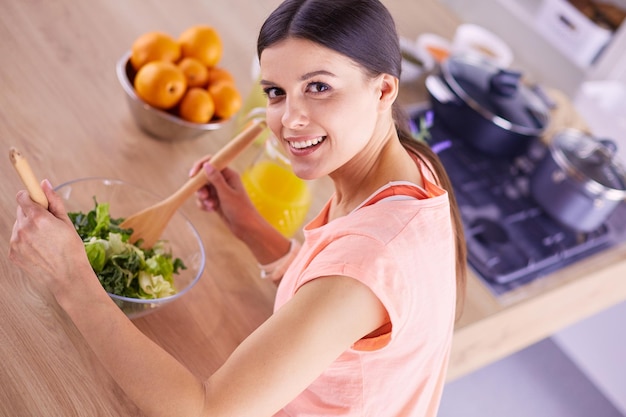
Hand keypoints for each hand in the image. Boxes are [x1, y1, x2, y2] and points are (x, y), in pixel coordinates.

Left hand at [9, 180, 92, 294]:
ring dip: (29, 228)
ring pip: (19, 226)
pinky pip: (16, 240)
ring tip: (46, 241)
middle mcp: (23, 228)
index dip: (31, 196)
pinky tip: (40, 249)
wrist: (67, 278)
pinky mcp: (12, 253)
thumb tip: (44, 183)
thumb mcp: (67, 223)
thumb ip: (54, 201)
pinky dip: (26, 241)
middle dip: (33, 213)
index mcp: (38, 218)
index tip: (36, 198)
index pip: (23, 196)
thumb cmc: (71, 250)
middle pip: (21, 211)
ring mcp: (15, 242)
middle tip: (49, 224)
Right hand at [188, 156, 291, 263]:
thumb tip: (206, 164)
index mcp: (229, 175)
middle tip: (204, 196)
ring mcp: (219, 191)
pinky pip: (204, 199)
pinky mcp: (216, 201)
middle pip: (203, 177)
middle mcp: (224, 181)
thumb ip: (216, 179)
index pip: (212, 163)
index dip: (200, 167)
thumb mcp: (226, 194)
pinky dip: (204, 204)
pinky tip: (211, 210)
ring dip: (203, 198)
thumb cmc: (241, 210)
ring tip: (211, 206)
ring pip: (202, 189)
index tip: (192, 176)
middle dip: (200, 187)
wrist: (246, 228)